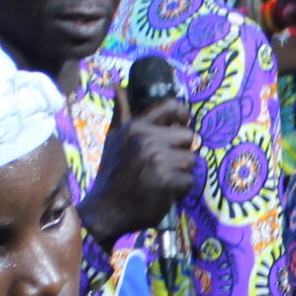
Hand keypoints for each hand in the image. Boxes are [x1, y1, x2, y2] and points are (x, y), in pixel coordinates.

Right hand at [80, 87, 196, 246]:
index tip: (184, 122)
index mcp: (136, 127)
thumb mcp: (113, 139)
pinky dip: (180, 190)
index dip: (183, 114)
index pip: (170, 106)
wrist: (104, 210)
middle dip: (182, 152)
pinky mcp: (167, 181)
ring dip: (181, 173)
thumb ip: (121, 113)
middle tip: (167, 165)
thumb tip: (118, 85)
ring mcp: (157, 160)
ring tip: (162, 180)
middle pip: (188, 137)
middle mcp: (147, 139)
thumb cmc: (112, 174)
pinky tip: (163, 193)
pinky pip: (189, 181)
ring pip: (191, 160)